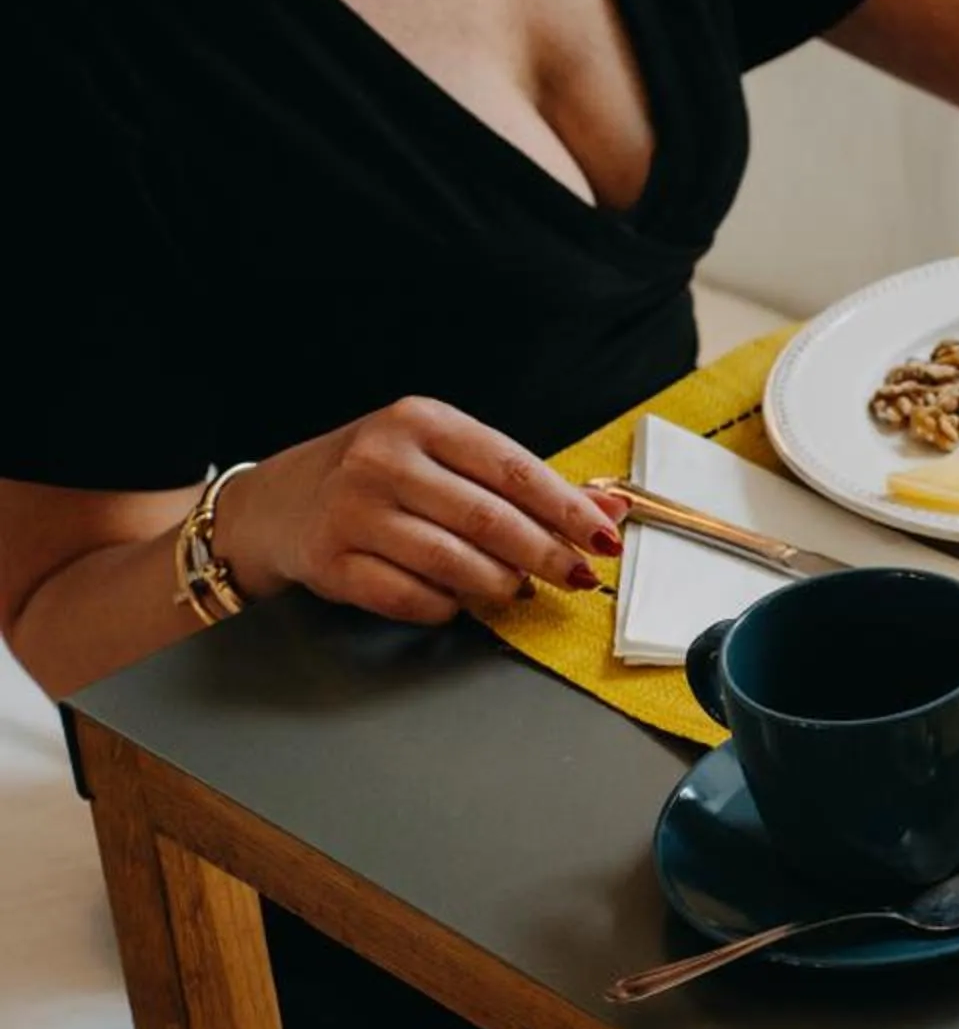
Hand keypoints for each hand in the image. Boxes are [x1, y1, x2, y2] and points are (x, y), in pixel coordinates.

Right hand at [217, 398, 622, 623]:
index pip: (514, 469)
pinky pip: (412, 597)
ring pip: (454, 562)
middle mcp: (382, 460)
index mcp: (422, 422)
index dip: (567, 510)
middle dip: (546, 555)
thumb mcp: (445, 458)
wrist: (276, 504)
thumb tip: (611, 509)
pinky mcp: (329, 561)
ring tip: (516, 588)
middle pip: (489, 519)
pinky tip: (457, 599)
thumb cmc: (379, 478)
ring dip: (500, 584)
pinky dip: (448, 605)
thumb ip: (525, 483)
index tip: (605, 539)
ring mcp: (351, 511)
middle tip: (577, 577)